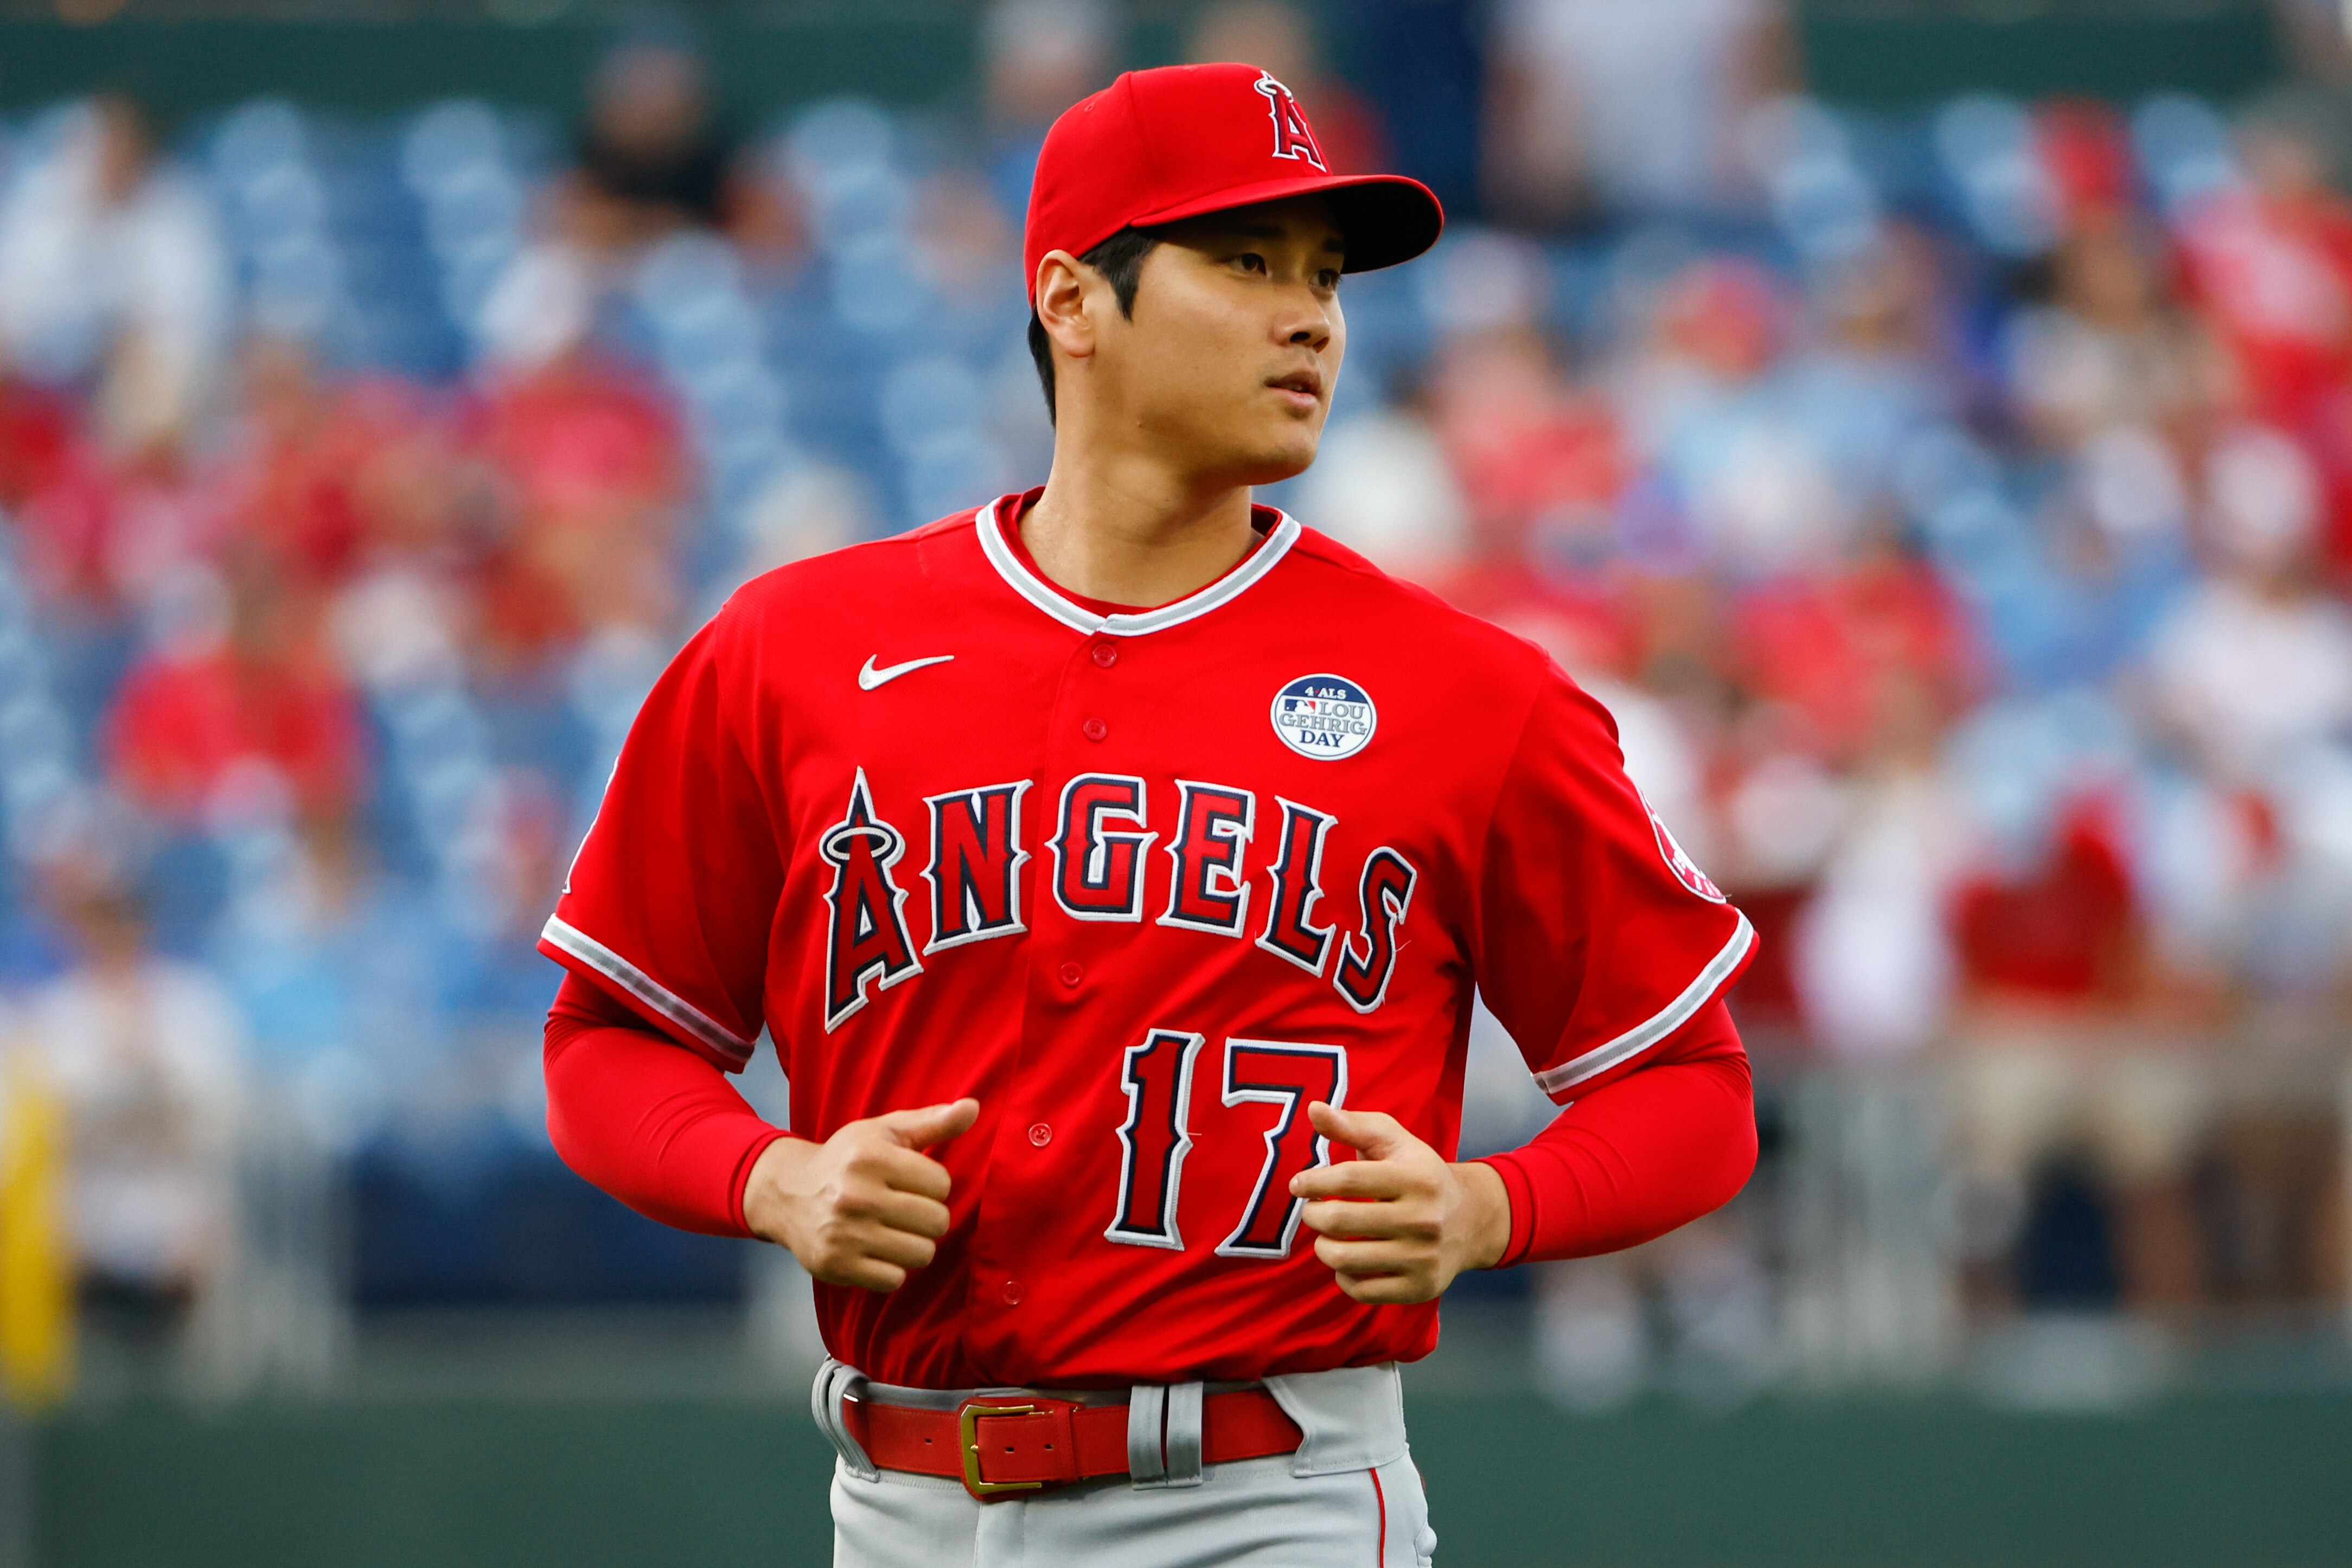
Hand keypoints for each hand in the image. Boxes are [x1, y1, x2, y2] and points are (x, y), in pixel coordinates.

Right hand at [743, 1098, 978, 1291]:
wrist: (787, 1193)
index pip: (942, 1184)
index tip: (910, 1182)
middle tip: (904, 1209)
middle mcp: (856, 1195)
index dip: (933, 1185)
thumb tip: (973, 1107)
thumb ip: (932, 1121)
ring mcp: (844, 1234)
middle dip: (928, 1216)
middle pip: (936, 1221)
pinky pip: (895, 1280)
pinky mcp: (836, 1266)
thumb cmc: (847, 1160)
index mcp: (871, 1157)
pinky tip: (875, 1250)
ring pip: (921, 1254)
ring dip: (914, 1245)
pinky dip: (891, 1269)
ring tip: (893, 1231)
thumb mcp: (885, 1132)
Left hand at [1290, 1103, 1509, 1304]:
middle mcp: (1424, 1219)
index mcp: (1417, 1178)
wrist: (1470, 1220)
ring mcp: (1423, 1258)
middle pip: (1340, 1220)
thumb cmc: (1419, 1174)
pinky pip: (1360, 1290)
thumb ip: (1352, 1125)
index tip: (1298, 1184)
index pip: (1348, 1179)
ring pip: (1345, 1259)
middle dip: (1313, 1215)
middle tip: (1313, 1211)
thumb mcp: (1393, 1141)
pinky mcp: (1420, 1288)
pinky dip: (1343, 1276)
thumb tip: (1313, 1109)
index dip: (1313, 1182)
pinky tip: (1348, 1260)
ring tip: (1326, 1236)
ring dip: (1323, 1247)